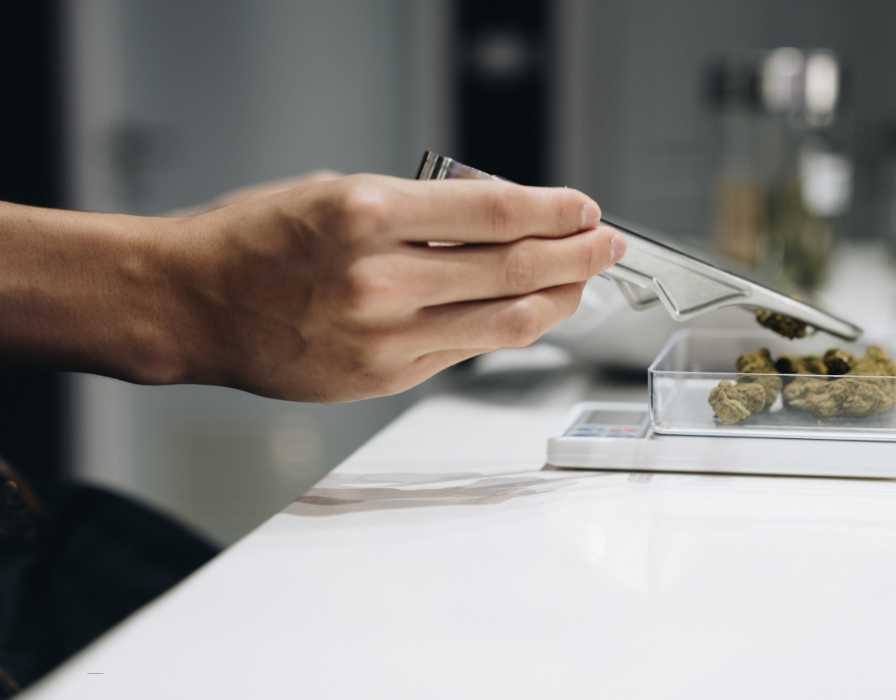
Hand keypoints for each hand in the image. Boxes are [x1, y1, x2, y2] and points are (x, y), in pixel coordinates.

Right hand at [161, 174, 624, 400]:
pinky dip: (507, 327)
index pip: (493, 212)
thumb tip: (493, 220)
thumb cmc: (253, 240)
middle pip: (513, 270)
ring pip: (504, 321)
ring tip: (583, 280)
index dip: (552, 210)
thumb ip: (416, 210)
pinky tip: (528, 311)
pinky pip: (467, 349)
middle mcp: (381, 280)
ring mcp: (384, 337)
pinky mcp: (384, 377)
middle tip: (605, 244)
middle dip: (575, 255)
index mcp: (366, 215)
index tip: (581, 208)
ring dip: (558, 298)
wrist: (194, 304)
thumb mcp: (334, 191)